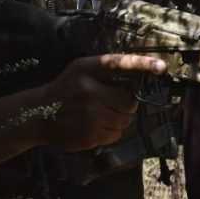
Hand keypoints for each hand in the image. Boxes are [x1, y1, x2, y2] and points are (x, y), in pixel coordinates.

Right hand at [37, 54, 165, 151]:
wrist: (37, 114)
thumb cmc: (65, 88)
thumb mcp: (81, 70)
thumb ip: (106, 71)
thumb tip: (139, 78)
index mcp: (88, 69)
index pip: (121, 63)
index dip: (143, 64)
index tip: (162, 67)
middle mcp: (89, 90)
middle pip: (129, 101)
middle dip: (126, 104)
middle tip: (111, 103)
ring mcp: (89, 115)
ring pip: (125, 120)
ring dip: (119, 119)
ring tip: (100, 115)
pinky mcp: (89, 134)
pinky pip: (116, 135)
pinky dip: (111, 132)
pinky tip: (94, 126)